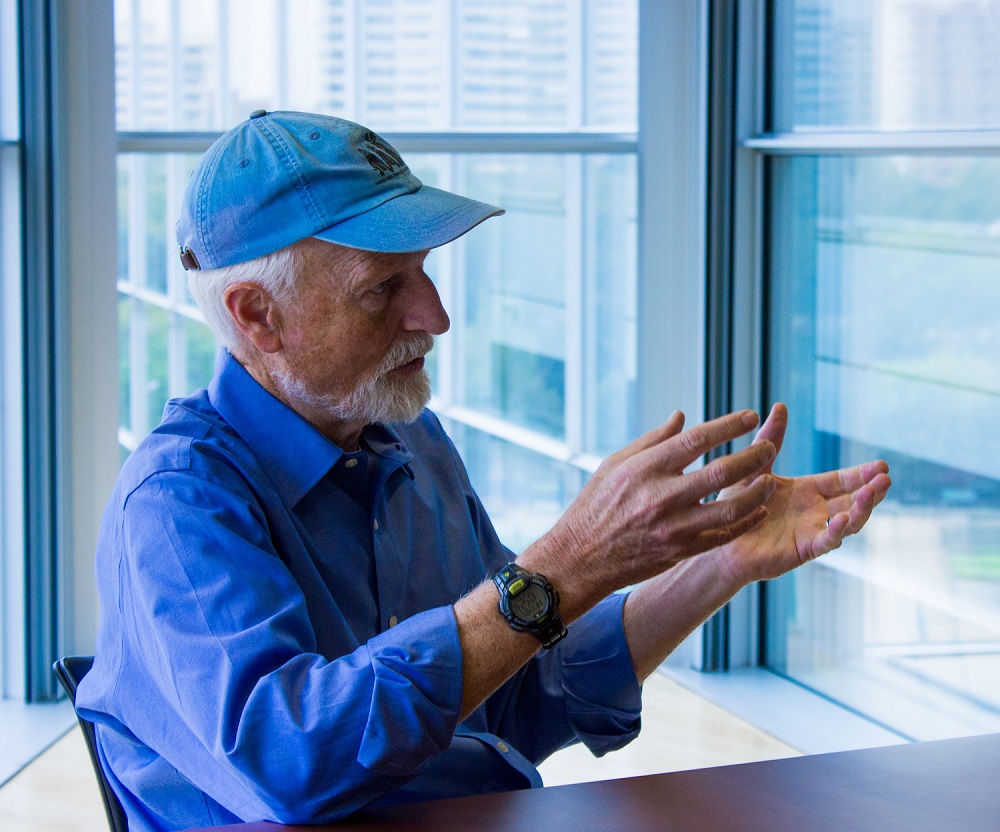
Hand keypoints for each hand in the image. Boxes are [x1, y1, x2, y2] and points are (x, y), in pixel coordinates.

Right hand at [525, 409, 778, 618]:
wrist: (580, 557)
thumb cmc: (595, 505)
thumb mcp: (614, 464)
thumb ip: (652, 440)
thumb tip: (682, 416)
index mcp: (645, 469)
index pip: (696, 439)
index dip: (729, 425)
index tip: (751, 417)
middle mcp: (661, 496)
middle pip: (722, 472)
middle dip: (753, 456)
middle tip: (769, 447)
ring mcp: (673, 527)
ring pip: (730, 508)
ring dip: (757, 491)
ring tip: (769, 478)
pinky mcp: (680, 550)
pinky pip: (723, 535)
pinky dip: (745, 521)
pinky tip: (757, 509)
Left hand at [716, 403, 891, 586]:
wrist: (717, 541)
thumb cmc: (735, 506)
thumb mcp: (755, 467)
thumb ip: (770, 439)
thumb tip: (780, 405)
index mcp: (807, 491)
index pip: (842, 481)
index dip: (861, 474)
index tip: (882, 465)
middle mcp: (815, 512)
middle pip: (852, 501)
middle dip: (871, 490)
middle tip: (885, 477)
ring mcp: (812, 531)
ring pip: (847, 522)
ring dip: (861, 509)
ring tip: (871, 493)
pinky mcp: (802, 549)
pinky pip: (825, 542)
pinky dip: (835, 531)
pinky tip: (842, 520)